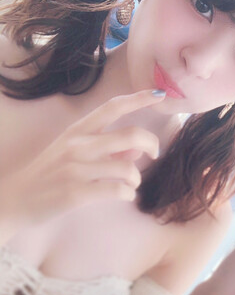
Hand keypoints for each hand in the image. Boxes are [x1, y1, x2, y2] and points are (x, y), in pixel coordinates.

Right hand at [1, 89, 164, 226]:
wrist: (14, 199)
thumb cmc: (50, 174)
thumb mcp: (74, 153)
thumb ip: (108, 148)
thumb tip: (139, 148)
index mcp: (78, 130)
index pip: (113, 107)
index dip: (139, 99)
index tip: (160, 95)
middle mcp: (78, 145)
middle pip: (130, 135)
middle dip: (152, 144)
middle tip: (155, 154)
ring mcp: (76, 169)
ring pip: (127, 167)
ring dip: (137, 178)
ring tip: (130, 184)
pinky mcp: (75, 193)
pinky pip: (117, 190)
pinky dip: (128, 194)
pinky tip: (123, 195)